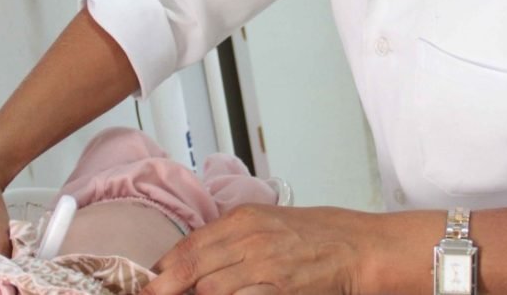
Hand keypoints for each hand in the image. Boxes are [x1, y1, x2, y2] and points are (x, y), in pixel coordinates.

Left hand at [141, 204, 395, 294]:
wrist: (360, 248)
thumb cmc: (319, 234)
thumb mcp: (271, 221)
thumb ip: (234, 235)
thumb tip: (197, 255)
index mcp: (244, 218)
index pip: (189, 245)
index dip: (162, 268)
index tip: (147, 282)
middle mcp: (250, 239)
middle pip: (191, 269)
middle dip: (164, 288)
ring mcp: (265, 267)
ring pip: (209, 289)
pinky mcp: (280, 290)